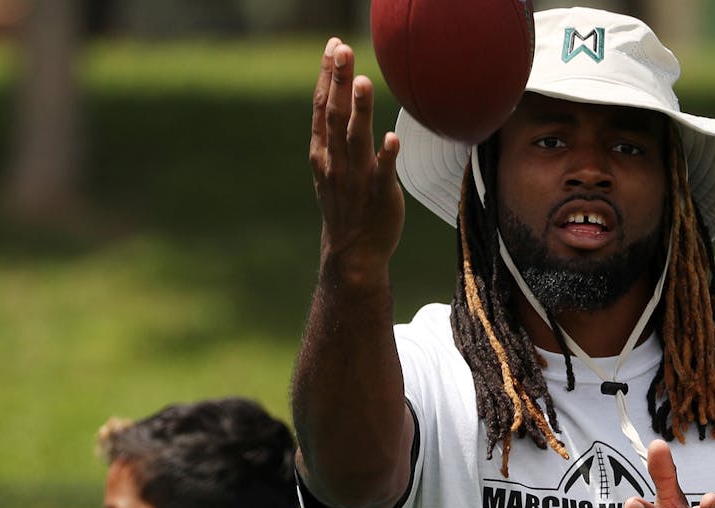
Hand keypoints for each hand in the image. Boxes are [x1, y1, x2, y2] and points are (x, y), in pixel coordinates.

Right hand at [310, 38, 404, 273]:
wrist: (352, 253)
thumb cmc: (347, 203)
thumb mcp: (332, 166)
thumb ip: (336, 133)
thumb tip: (344, 94)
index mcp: (324, 153)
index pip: (322, 107)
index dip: (327, 76)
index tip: (332, 46)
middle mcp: (336, 162)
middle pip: (335, 115)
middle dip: (338, 81)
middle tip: (342, 49)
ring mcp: (356, 180)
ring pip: (356, 140)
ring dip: (360, 111)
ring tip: (364, 81)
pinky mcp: (379, 196)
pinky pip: (382, 174)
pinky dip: (385, 156)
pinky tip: (392, 137)